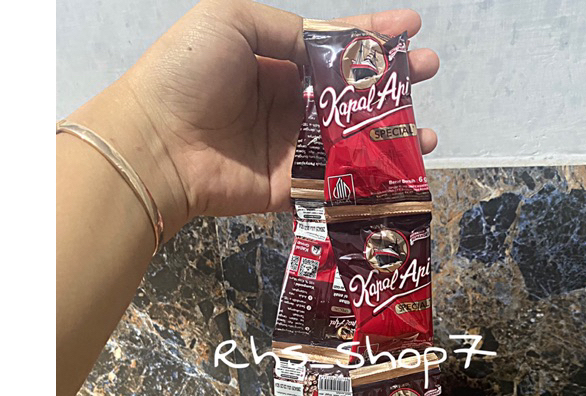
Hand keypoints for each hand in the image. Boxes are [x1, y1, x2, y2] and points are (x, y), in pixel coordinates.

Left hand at [71, 1, 439, 237]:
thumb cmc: (186, 72)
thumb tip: (324, 41)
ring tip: (425, 135)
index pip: (333, 46)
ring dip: (390, 137)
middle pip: (350, 95)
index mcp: (274, 60)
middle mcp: (287, 103)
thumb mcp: (231, 20)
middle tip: (429, 73)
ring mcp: (290, 148)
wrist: (156, 144)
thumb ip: (283, 28)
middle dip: (392, 84)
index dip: (373, 35)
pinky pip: (333, 182)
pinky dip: (367, 181)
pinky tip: (398, 174)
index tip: (412, 26)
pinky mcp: (288, 187)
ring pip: (350, 141)